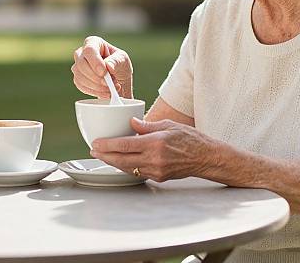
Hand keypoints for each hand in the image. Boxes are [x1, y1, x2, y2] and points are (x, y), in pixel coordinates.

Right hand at [72, 36, 132, 98]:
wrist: (118, 79)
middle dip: (96, 77)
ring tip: (111, 88)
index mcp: (93, 42)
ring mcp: (77, 66)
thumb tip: (108, 66)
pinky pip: (81, 86)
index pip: (89, 50)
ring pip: (80, 77)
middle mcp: (82, 52)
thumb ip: (116, 61)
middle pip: (81, 64)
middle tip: (110, 83)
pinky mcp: (77, 79)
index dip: (95, 62)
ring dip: (97, 86)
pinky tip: (105, 92)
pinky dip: (95, 91)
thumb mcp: (123, 59)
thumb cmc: (120, 64)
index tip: (104, 73)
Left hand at [90, 118, 215, 181]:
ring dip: (113, 162)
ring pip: (127, 168)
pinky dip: (127, 166)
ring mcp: (155, 170)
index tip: (96, 143)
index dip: (107, 145)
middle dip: (105, 155)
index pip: (125, 145)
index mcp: (155, 143)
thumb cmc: (189, 138)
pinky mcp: (158, 177)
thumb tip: (131, 123)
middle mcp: (153, 159)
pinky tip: (121, 161)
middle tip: (94, 150)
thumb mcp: (168, 125)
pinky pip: (137, 172)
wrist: (205, 157)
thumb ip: (147, 125)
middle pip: (121, 159)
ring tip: (103, 155)